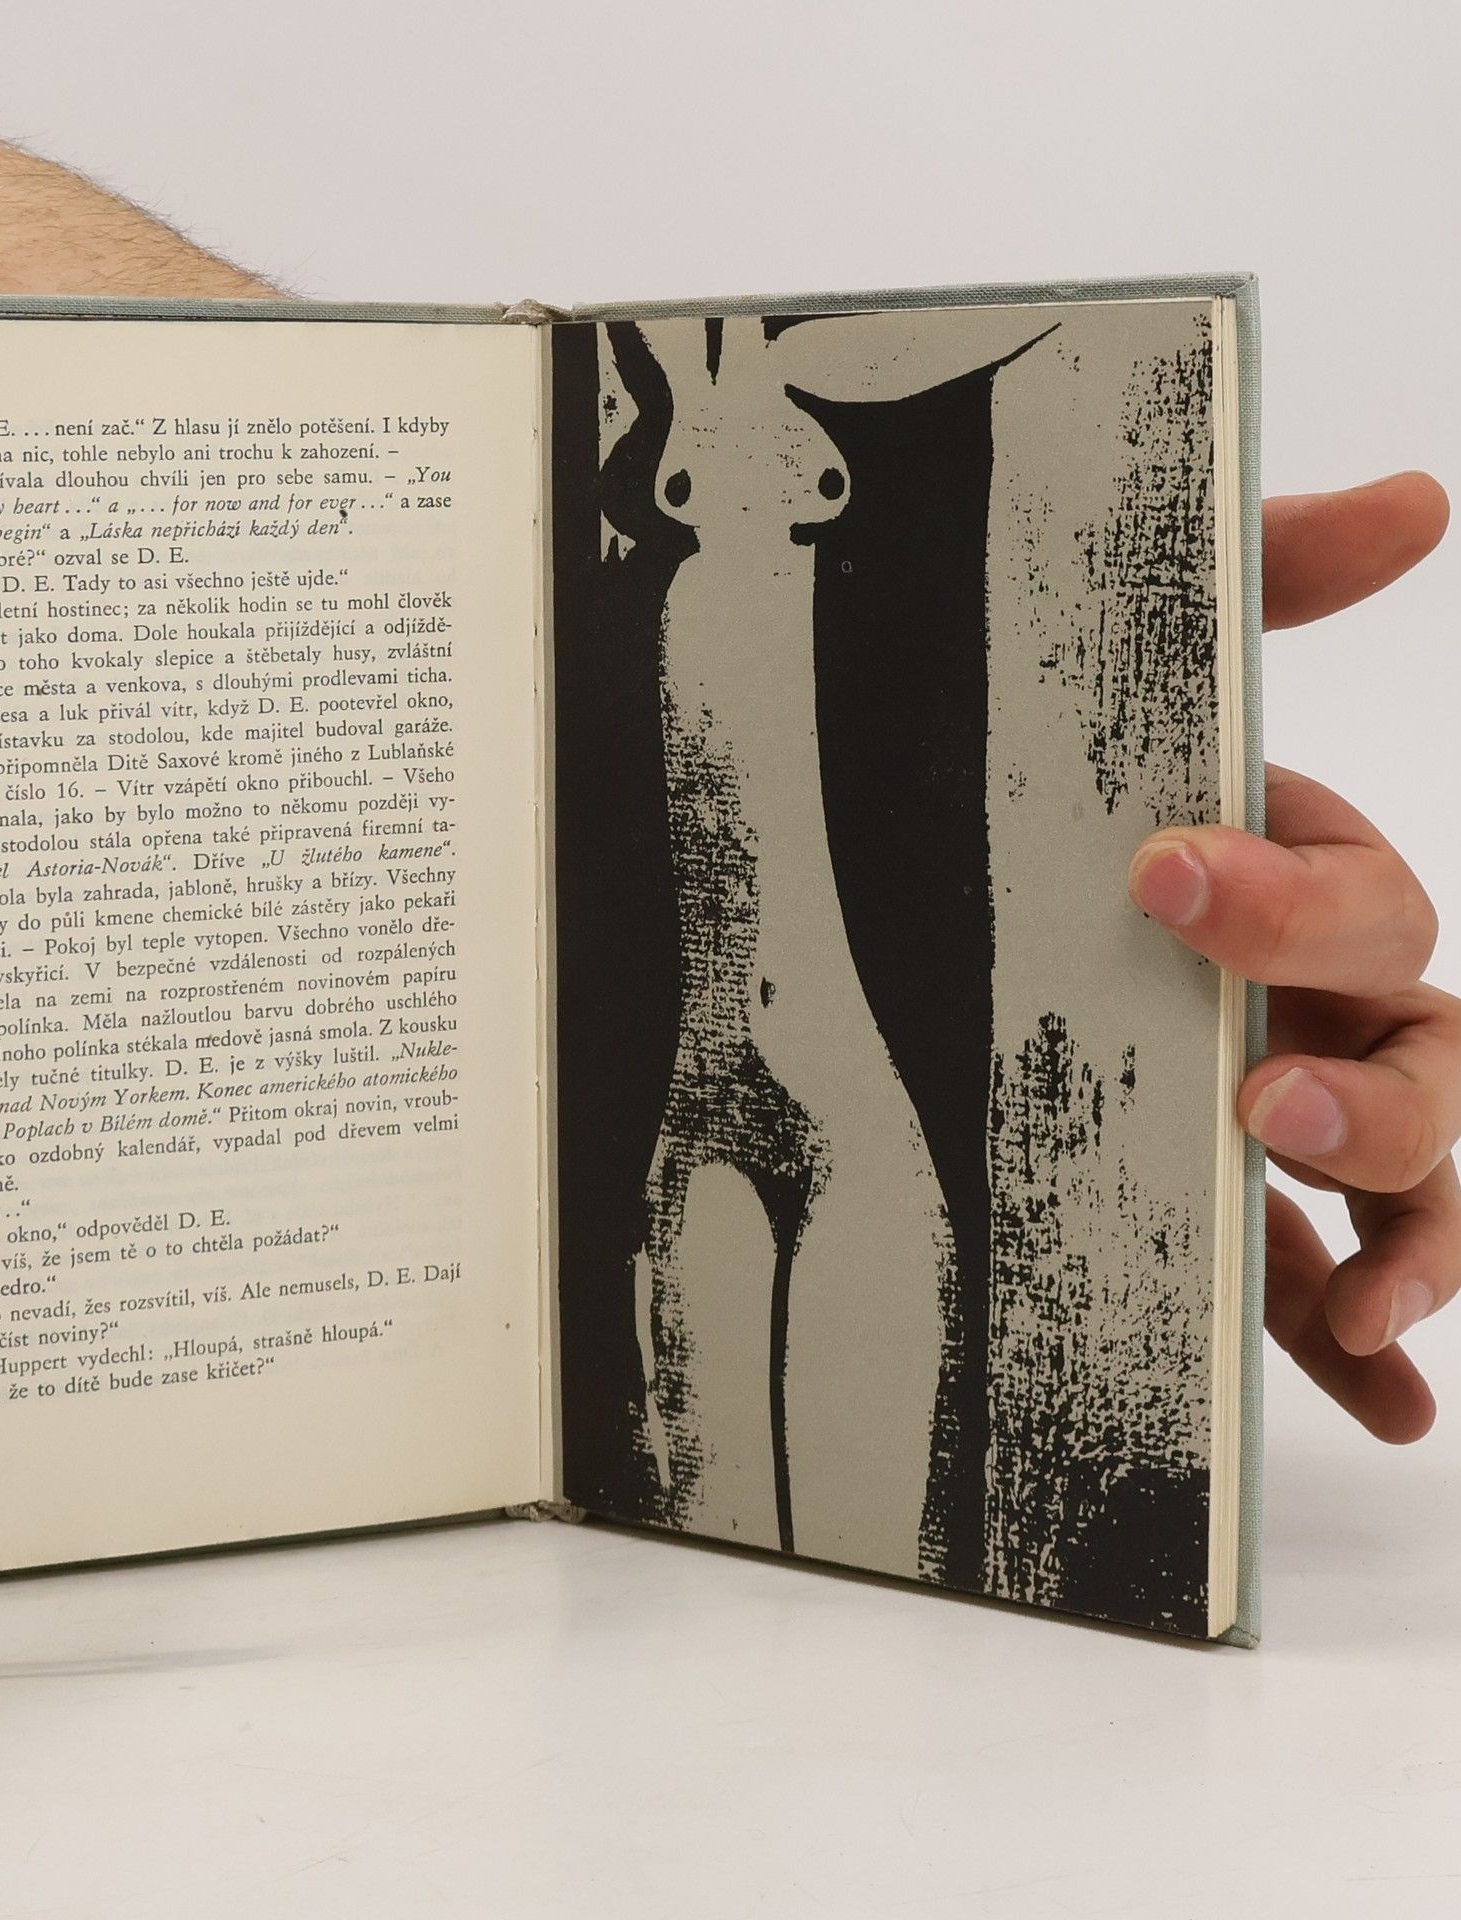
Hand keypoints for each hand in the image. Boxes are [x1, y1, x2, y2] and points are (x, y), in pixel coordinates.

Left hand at [1127, 472, 1451, 1440]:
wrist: (899, 888)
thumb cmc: (1043, 796)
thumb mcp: (1119, 683)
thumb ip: (1257, 583)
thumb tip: (1423, 494)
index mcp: (1282, 879)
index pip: (1363, 897)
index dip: (1294, 898)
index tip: (1163, 880)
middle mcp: (1303, 993)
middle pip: (1422, 1053)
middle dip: (1376, 1089)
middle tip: (1266, 1100)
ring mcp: (1278, 1104)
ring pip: (1405, 1179)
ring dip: (1410, 1234)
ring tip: (1370, 1305)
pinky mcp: (1239, 1208)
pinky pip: (1315, 1280)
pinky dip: (1357, 1338)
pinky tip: (1379, 1400)